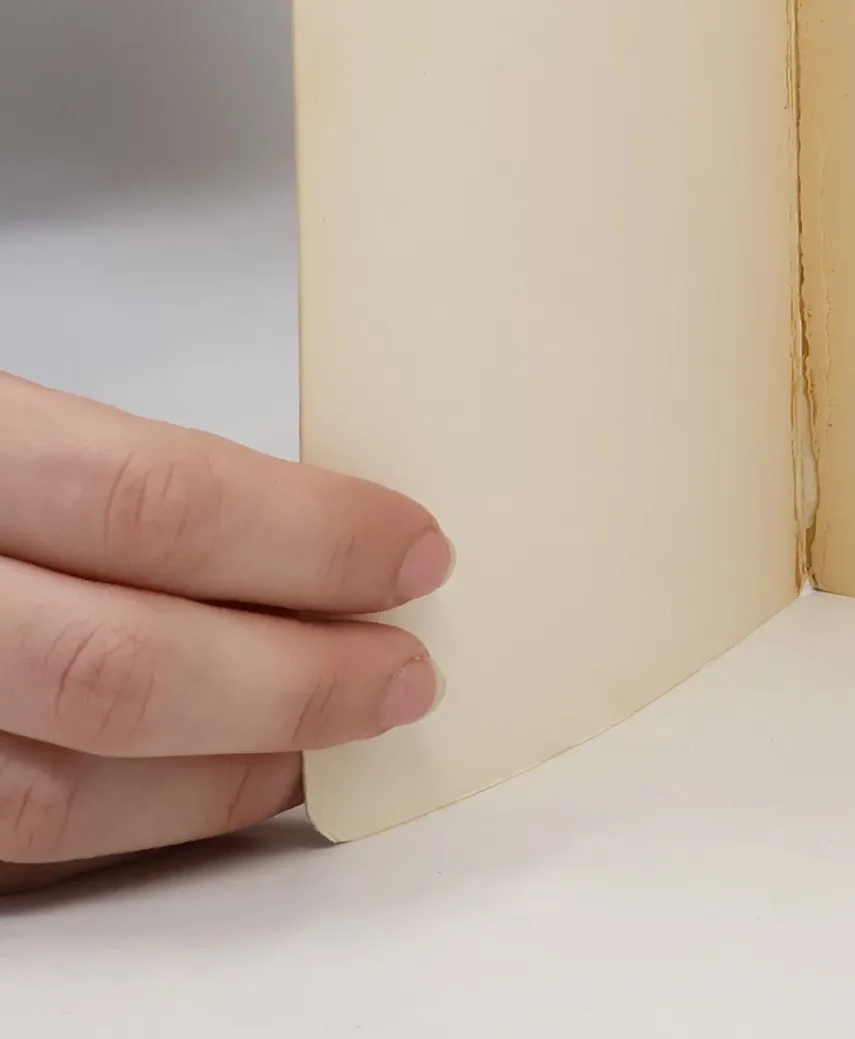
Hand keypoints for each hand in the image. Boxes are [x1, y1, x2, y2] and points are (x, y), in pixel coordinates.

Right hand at [0, 371, 449, 892]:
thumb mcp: (7, 422)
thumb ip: (118, 479)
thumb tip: (307, 532)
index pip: (156, 505)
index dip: (305, 536)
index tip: (412, 550)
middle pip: (122, 665)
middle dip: (293, 678)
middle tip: (405, 669)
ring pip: (64, 782)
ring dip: (230, 768)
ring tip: (334, 738)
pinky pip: (14, 834)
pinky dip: (138, 817)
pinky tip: (222, 783)